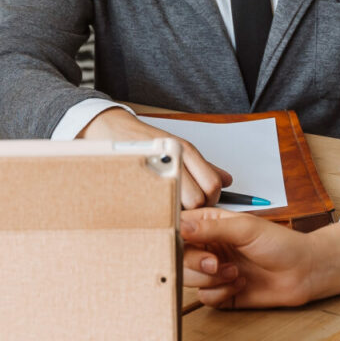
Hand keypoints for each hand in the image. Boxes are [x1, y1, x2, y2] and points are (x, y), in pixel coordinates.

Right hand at [78, 106, 230, 208]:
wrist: (111, 129)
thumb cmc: (145, 141)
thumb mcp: (179, 150)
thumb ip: (204, 167)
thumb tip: (228, 180)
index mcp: (186, 151)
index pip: (213, 185)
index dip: (210, 199)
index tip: (200, 203)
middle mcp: (174, 158)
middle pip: (198, 199)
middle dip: (193, 210)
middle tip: (181, 207)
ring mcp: (156, 169)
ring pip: (178, 205)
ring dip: (174, 211)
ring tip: (166, 207)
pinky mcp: (138, 180)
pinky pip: (156, 206)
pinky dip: (157, 210)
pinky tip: (153, 207)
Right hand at [181, 207, 339, 307]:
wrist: (304, 271)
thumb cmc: (281, 244)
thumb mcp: (245, 229)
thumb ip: (211, 228)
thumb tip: (180, 226)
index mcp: (210, 225)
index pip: (178, 227)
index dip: (173, 236)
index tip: (178, 242)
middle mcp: (208, 247)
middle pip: (178, 257)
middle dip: (195, 263)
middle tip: (215, 263)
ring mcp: (214, 271)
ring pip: (188, 279)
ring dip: (210, 279)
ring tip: (234, 273)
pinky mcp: (222, 292)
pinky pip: (205, 297)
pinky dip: (220, 293)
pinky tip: (240, 284)